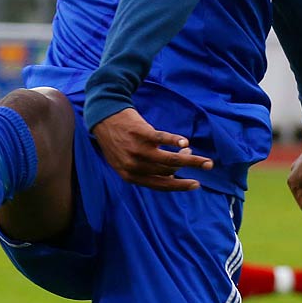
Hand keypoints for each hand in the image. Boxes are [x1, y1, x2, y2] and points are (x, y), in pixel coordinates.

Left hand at [91, 108, 211, 191]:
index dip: (180, 186)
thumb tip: (171, 175)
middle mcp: (133, 166)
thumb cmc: (117, 140)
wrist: (103, 116)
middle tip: (198, 160)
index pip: (160, 185)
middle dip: (185, 166)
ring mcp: (137, 150)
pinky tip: (185, 142)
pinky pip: (163, 139)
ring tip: (198, 155)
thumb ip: (144, 170)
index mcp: (129, 176)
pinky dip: (176, 141)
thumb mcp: (124, 161)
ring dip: (188, 158)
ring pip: (170, 159)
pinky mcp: (141, 133)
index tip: (196, 185)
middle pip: (168, 170)